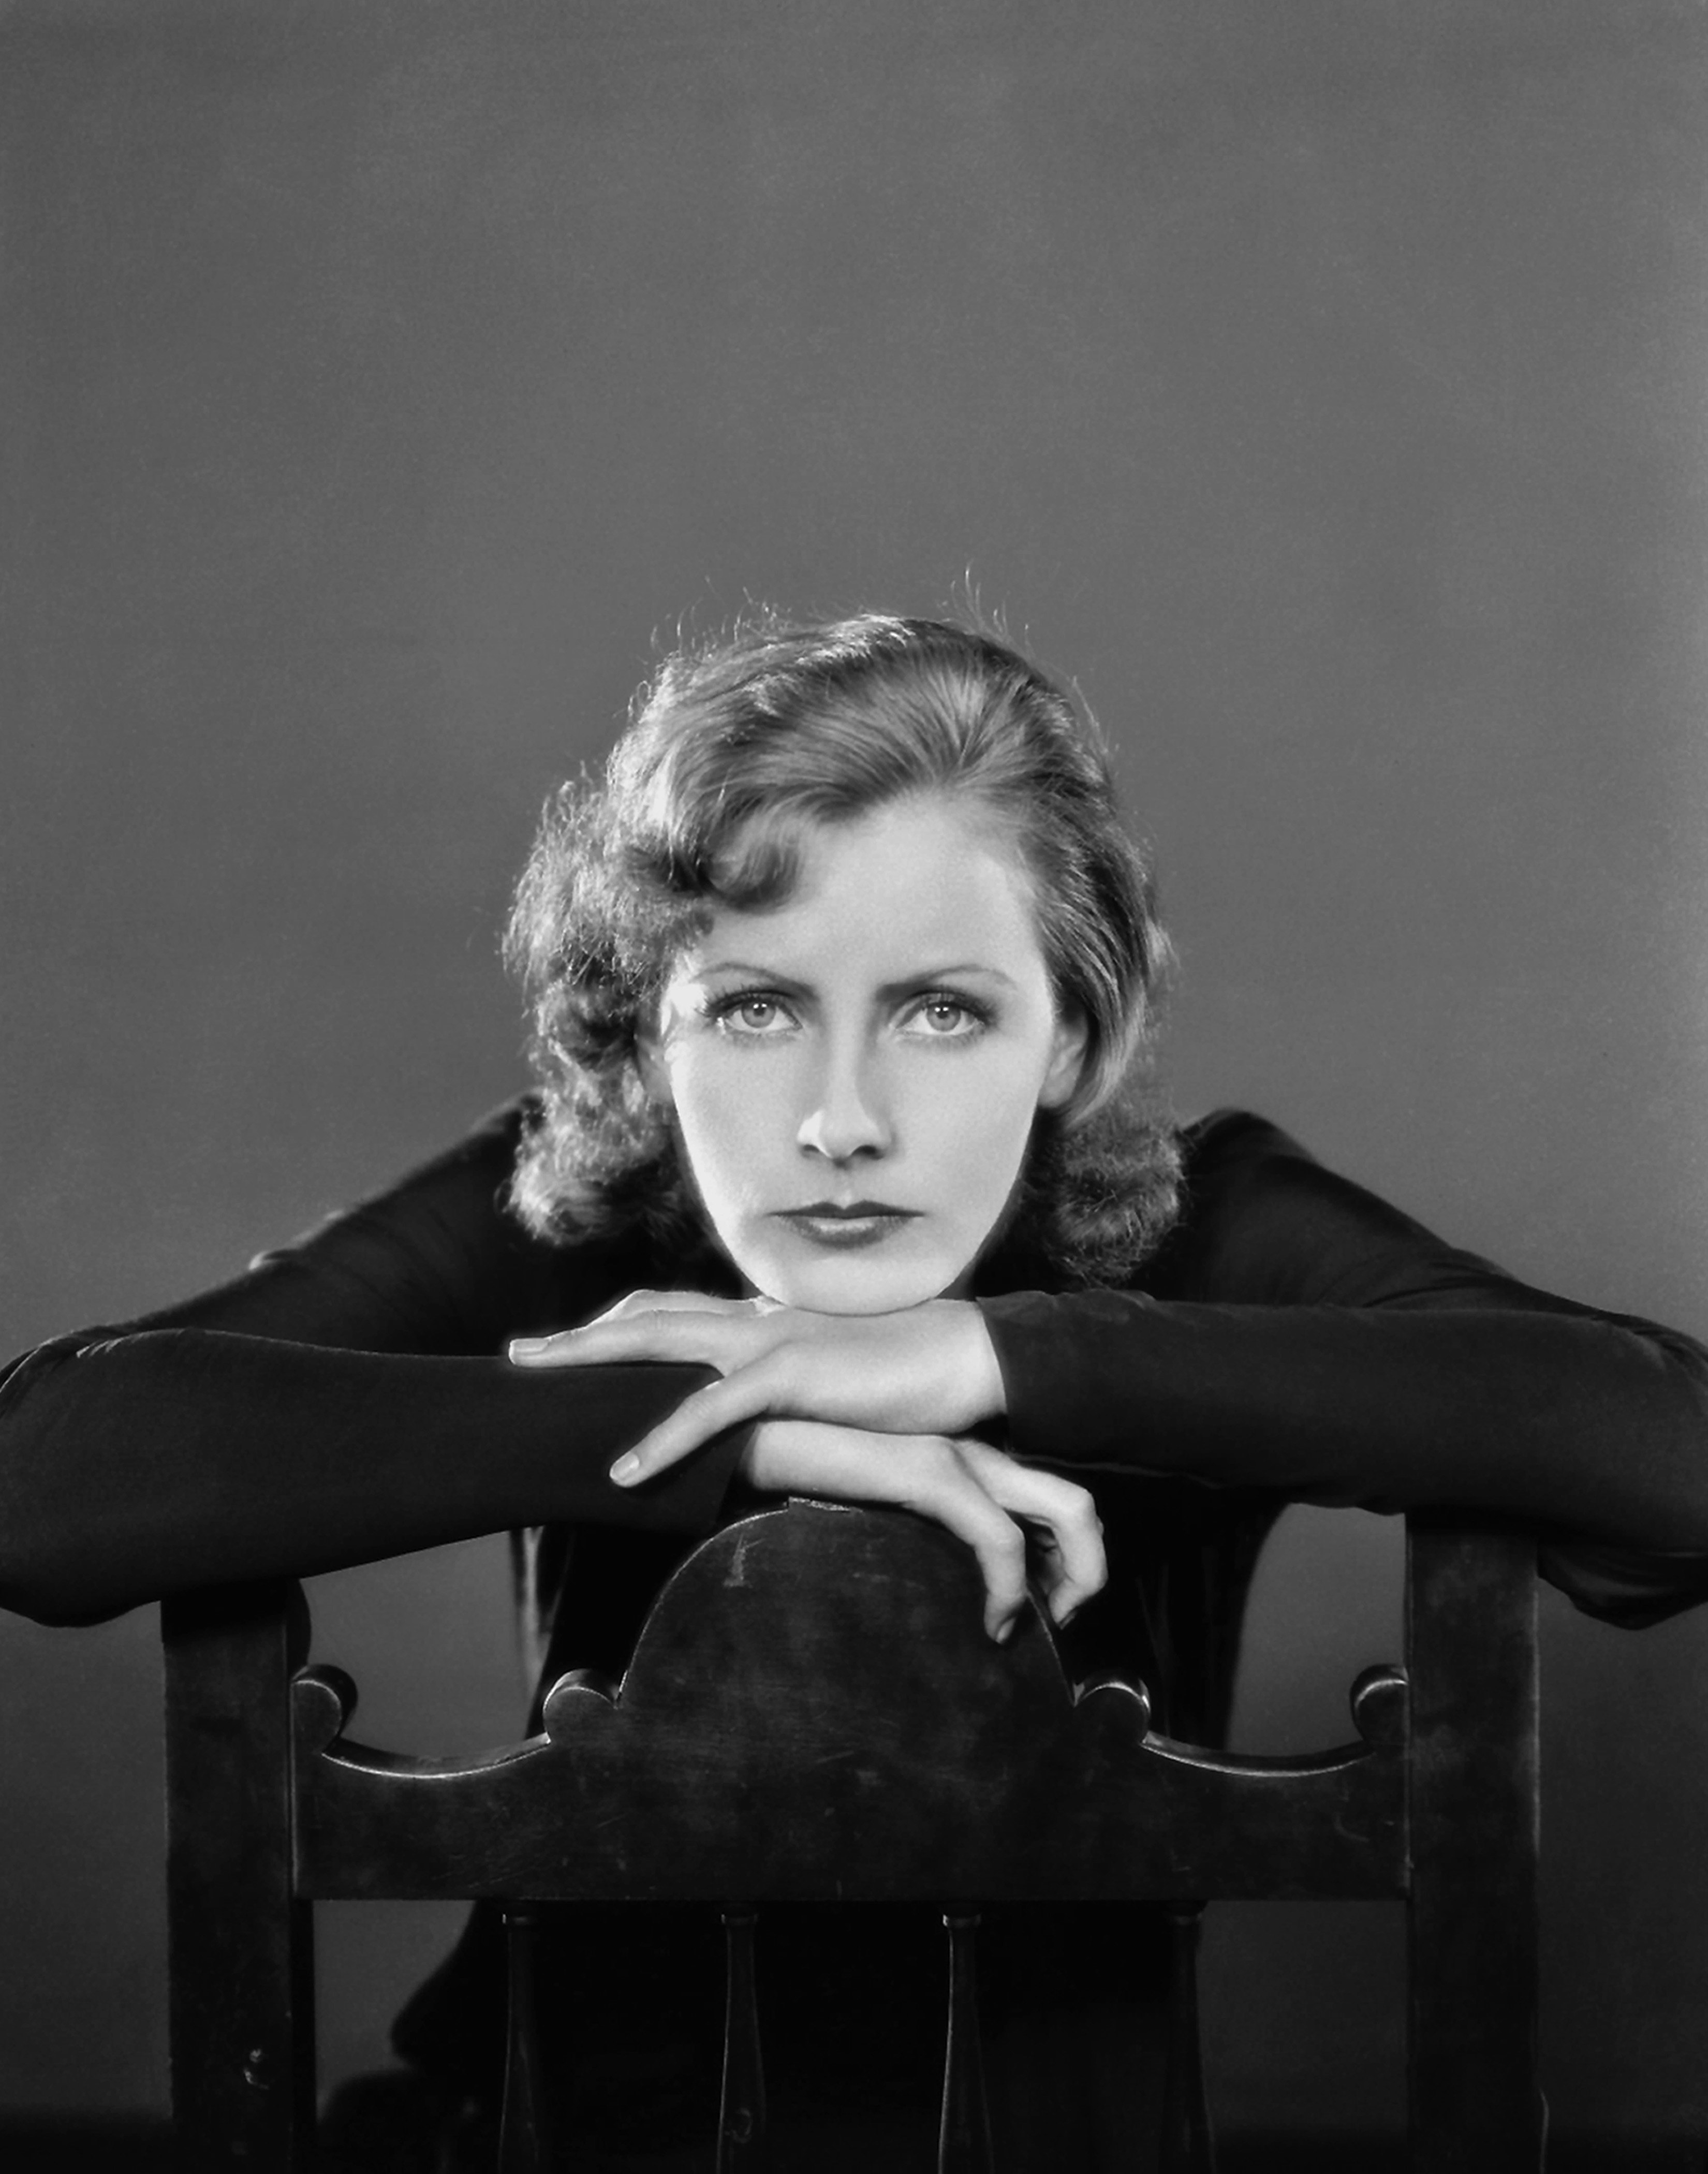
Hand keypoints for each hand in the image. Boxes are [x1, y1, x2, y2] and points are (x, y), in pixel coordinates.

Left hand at [508, 1291, 1006, 1483]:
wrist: (971, 1360)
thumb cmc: (910, 1380)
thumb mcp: (833, 1383)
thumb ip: (792, 1391)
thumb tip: (763, 1423)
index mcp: (764, 1321)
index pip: (673, 1312)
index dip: (616, 1327)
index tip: (567, 1347)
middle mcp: (756, 1319)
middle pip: (645, 1315)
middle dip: (575, 1338)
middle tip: (515, 1358)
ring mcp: (771, 1338)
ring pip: (659, 1340)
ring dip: (588, 1362)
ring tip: (532, 1385)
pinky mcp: (794, 1373)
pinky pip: (714, 1409)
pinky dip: (662, 1439)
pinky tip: (623, 1473)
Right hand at [739, 1420, 1105, 1641]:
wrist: (745, 1441)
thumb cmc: (801, 1483)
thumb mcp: (877, 1518)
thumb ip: (914, 1541)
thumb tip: (937, 1596)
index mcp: (961, 1460)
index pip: (1046, 1503)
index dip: (1064, 1562)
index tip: (1044, 1614)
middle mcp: (972, 1453)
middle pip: (1074, 1504)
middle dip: (1087, 1570)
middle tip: (1058, 1623)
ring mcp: (956, 1456)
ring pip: (1066, 1511)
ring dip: (1072, 1579)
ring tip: (1034, 1627)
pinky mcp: (930, 1471)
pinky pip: (999, 1537)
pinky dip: (1010, 1589)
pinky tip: (992, 1625)